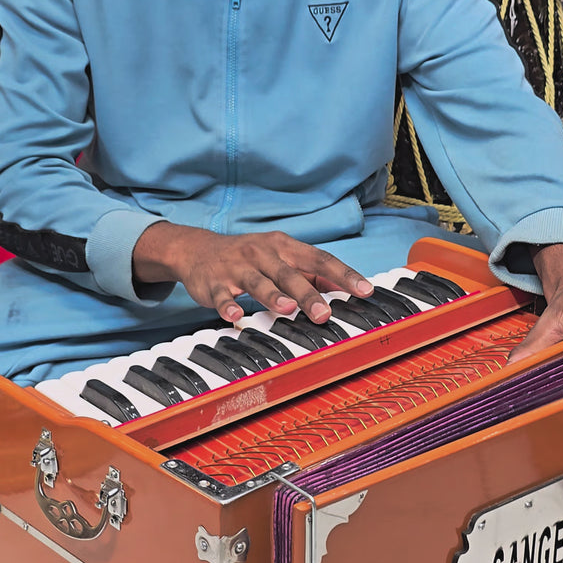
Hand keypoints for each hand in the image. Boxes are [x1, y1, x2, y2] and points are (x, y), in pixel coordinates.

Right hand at [133, 222, 372, 323]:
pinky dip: (227, 305)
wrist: (198, 249)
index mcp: (285, 247)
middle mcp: (263, 254)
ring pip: (257, 282)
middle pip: (290, 273)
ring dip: (272, 295)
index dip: (344, 274)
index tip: (364, 290)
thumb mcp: (282, 257)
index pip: (320, 258)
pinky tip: (234, 315)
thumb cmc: (250, 257)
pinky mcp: (215, 282)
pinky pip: (221, 295)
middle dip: (308, 293)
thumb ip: (312, 272)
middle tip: (324, 313)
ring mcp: (238, 268)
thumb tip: (347, 286)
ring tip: (286, 309)